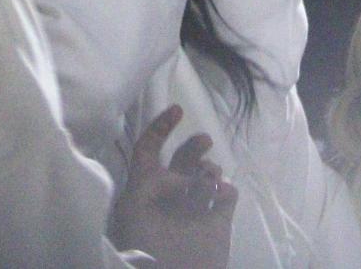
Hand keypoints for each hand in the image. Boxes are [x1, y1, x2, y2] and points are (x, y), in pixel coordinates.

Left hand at [110, 105, 236, 268]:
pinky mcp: (217, 221)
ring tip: (209, 182)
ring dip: (208, 170)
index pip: (147, 152)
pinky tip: (221, 194)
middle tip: (204, 142)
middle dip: (194, 146)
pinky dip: (226, 188)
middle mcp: (169, 197)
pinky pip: (227, 193)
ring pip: (206, 174)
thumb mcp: (133, 215)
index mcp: (143, 194)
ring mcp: (194, 209)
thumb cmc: (146, 251)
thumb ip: (147, 187)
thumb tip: (179, 176)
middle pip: (182, 159)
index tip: (178, 110)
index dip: (159, 128)